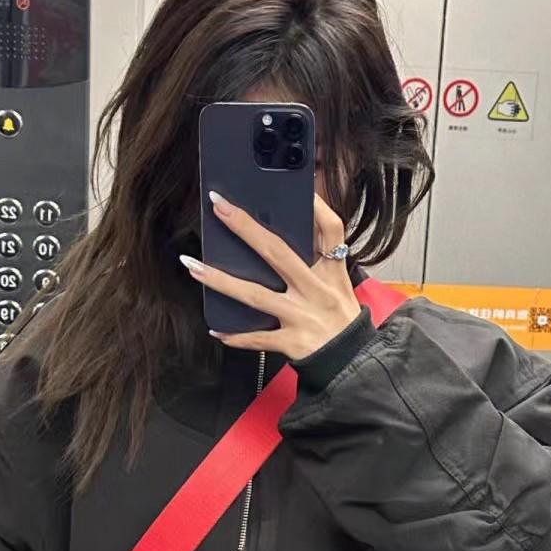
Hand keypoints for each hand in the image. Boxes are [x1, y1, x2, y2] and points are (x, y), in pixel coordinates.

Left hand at [180, 192, 360, 359]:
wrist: (356, 363)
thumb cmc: (342, 321)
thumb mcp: (340, 285)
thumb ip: (318, 262)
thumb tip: (280, 241)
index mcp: (331, 272)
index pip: (332, 231)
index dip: (318, 207)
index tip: (302, 187)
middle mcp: (315, 290)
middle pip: (277, 253)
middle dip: (246, 229)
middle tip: (221, 207)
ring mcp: (302, 316)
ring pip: (255, 295)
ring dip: (221, 281)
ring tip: (193, 267)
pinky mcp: (293, 342)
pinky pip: (258, 338)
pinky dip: (236, 336)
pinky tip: (216, 329)